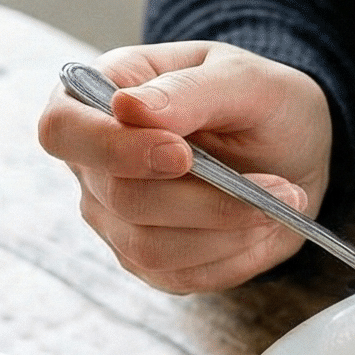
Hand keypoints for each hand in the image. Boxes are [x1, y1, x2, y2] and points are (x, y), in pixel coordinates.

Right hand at [38, 41, 332, 292]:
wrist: (291, 147)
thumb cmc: (258, 102)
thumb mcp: (242, 78)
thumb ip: (188, 90)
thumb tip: (127, 108)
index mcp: (97, 97)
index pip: (63, 129)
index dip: (113, 148)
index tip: (181, 154)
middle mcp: (94, 163)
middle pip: (120, 198)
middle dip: (205, 199)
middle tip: (276, 186)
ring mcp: (115, 217)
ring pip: (150, 247)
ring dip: (227, 229)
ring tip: (281, 201)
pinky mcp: (148, 261)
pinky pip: (182, 276)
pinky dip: (234, 255)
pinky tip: (263, 225)